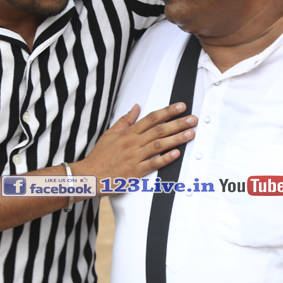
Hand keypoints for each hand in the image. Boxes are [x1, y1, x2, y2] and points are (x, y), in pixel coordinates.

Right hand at [76, 103, 196, 195]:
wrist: (89, 176)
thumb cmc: (100, 156)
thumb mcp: (109, 134)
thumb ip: (125, 120)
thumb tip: (136, 107)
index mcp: (128, 133)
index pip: (151, 118)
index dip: (167, 111)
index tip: (181, 107)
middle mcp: (133, 143)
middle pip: (159, 130)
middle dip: (178, 123)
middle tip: (193, 119)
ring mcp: (134, 157)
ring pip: (158, 145)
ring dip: (176, 138)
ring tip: (190, 134)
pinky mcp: (135, 172)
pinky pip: (153, 164)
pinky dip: (165, 159)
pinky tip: (176, 154)